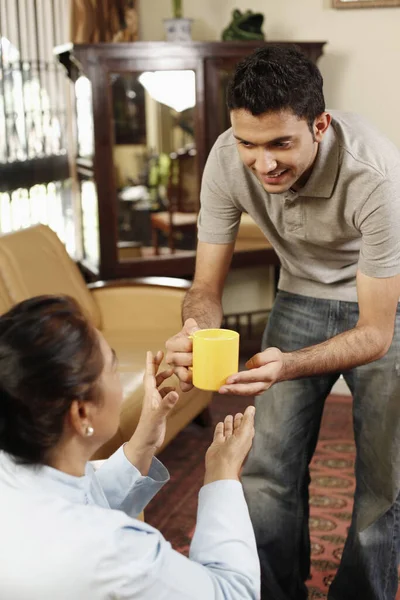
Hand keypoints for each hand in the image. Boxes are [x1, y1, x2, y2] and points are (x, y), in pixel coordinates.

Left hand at [124, 351, 178, 472]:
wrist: (145, 443)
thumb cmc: (148, 430)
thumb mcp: (158, 416)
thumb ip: (166, 404)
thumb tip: (175, 392)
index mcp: (149, 395)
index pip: (150, 375)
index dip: (150, 363)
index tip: (152, 352)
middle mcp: (151, 396)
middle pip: (154, 377)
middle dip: (158, 365)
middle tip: (163, 355)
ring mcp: (155, 403)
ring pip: (159, 385)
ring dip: (164, 377)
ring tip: (172, 371)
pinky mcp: (159, 409)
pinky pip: (164, 395)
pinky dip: (169, 389)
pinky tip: (174, 390)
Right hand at [165, 318, 199, 391]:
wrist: (197, 344)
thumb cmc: (195, 336)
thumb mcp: (192, 327)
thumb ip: (191, 325)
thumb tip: (193, 328)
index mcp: (171, 344)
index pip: (179, 346)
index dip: (188, 345)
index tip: (196, 343)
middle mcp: (171, 358)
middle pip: (179, 360)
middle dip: (192, 359)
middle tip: (203, 356)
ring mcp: (176, 369)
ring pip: (182, 375)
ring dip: (191, 374)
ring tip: (202, 369)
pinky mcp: (182, 379)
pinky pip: (184, 386)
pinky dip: (189, 385)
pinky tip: (197, 381)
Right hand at [204, 405, 254, 484]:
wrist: (220, 467)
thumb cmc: (234, 452)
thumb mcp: (244, 433)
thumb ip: (247, 420)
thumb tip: (252, 408)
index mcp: (246, 438)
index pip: (248, 426)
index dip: (248, 419)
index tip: (248, 411)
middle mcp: (237, 440)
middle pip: (238, 427)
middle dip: (238, 420)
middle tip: (238, 414)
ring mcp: (226, 442)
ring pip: (228, 430)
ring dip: (229, 423)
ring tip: (229, 416)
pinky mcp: (217, 444)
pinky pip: (219, 433)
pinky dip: (220, 428)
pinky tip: (220, 424)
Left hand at [219, 347, 283, 395]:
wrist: (283, 369)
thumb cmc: (276, 359)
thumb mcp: (272, 353)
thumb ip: (260, 358)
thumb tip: (248, 365)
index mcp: (269, 374)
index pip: (253, 377)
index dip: (240, 378)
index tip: (229, 379)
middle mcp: (265, 384)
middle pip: (248, 389)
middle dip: (234, 390)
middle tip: (221, 389)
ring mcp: (261, 389)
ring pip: (246, 393)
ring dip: (233, 392)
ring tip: (221, 390)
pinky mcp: (256, 390)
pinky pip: (246, 392)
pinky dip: (236, 392)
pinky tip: (227, 390)